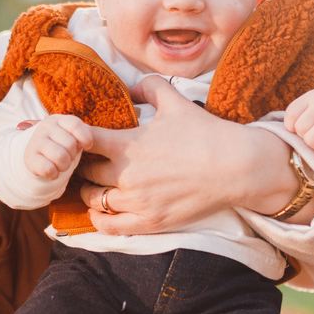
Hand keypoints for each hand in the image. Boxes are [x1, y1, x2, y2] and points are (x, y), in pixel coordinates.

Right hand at [23, 115, 92, 179]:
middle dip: (73, 155)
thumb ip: (83, 133)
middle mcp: (45, 127)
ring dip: (65, 166)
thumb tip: (89, 140)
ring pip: (61, 157)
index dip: (85, 137)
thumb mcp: (72, 136)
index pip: (75, 124)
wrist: (37, 157)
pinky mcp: (29, 158)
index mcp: (58, 120)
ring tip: (61, 165)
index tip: (87, 146)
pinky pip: (49, 169)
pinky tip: (52, 172)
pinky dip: (54, 174)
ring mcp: (35, 142)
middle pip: (70, 143)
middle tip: (68, 156)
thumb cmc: (61, 146)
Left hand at [77, 76, 299, 233]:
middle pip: (85, 172)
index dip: (77, 138)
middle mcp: (126, 175)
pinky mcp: (150, 221)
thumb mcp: (175, 101)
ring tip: (94, 185)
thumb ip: (147, 88)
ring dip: (90, 192)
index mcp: (127, 144)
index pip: (83, 141)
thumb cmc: (206, 133)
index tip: (81, 137)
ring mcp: (138, 201)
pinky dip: (99, 219)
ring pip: (94, 200)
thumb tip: (129, 87)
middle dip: (83, 165)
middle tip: (87, 162)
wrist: (237, 167)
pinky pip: (110, 226)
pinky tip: (100, 211)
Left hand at [285, 89, 313, 155]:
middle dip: (304, 133)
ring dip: (313, 143)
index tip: (302, 124)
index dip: (292, 125)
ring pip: (310, 141)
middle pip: (300, 129)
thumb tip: (287, 133)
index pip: (291, 115)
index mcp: (312, 97)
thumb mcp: (309, 104)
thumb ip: (295, 114)